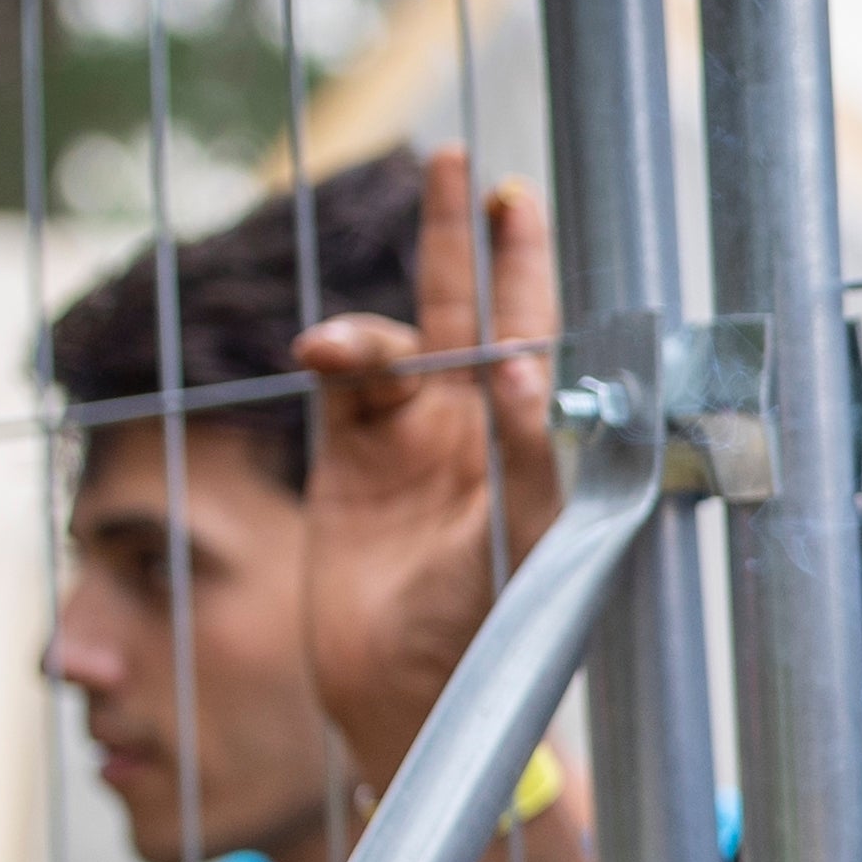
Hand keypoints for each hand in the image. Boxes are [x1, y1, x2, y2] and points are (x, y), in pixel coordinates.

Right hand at [295, 145, 562, 786]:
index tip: (514, 199)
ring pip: (397, 343)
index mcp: (535, 441)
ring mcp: (414, 440)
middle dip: (462, 240)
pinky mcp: (352, 461)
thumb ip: (529, 459)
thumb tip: (528, 370)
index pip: (537, 334)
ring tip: (347, 347)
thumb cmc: (490, 633)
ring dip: (374, 324)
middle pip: (471, 311)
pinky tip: (324, 354)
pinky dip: (335, 360)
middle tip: (458, 164)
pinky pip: (344, 385)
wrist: (408, 698)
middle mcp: (479, 429)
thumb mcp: (527, 545)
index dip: (528, 267)